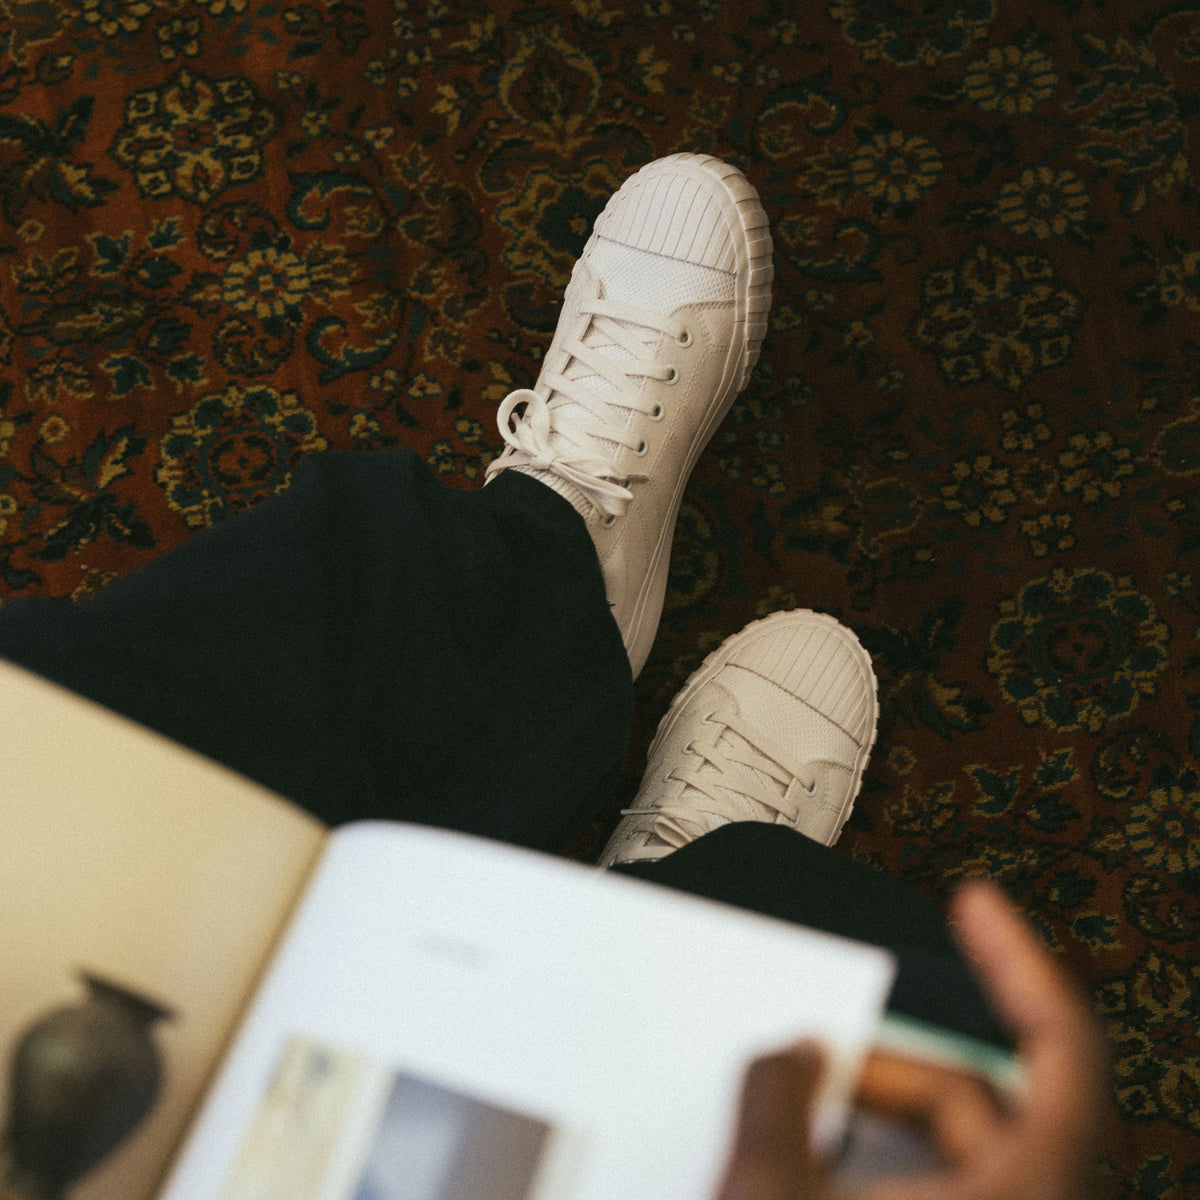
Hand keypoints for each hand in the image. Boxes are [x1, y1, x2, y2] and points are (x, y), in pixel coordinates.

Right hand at [715, 880, 1108, 1199]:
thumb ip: (777, 1105)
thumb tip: (791, 1053)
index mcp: (1022, 1199)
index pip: (1064, 1051)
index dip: (1021, 961)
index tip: (975, 901)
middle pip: (982, 1094)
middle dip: (889, 1057)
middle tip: (810, 1048)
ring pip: (959, 1144)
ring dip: (878, 1110)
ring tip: (802, 1108)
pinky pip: (944, 1182)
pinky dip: (883, 1155)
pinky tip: (820, 1158)